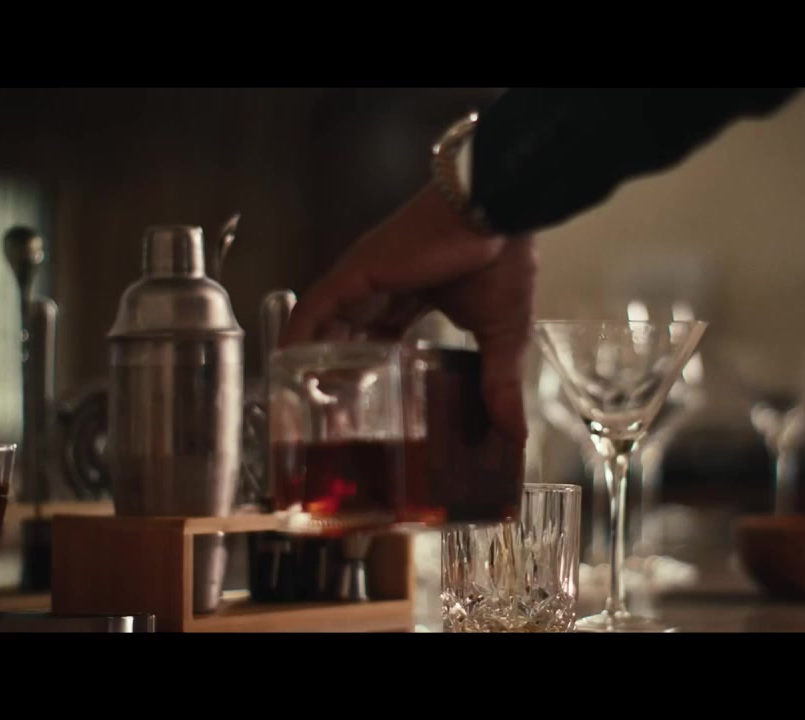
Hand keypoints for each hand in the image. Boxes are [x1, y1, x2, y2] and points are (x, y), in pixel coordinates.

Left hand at [283, 185, 536, 442]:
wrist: (497, 215)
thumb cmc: (502, 263)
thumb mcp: (503, 335)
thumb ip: (501, 383)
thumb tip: (518, 434)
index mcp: (422, 292)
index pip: (386, 332)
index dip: (375, 365)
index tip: (370, 402)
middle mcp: (388, 283)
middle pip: (353, 330)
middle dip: (342, 368)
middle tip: (334, 413)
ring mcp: (368, 276)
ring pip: (329, 320)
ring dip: (315, 356)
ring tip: (304, 397)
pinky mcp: (356, 271)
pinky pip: (315, 306)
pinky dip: (299, 333)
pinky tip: (286, 363)